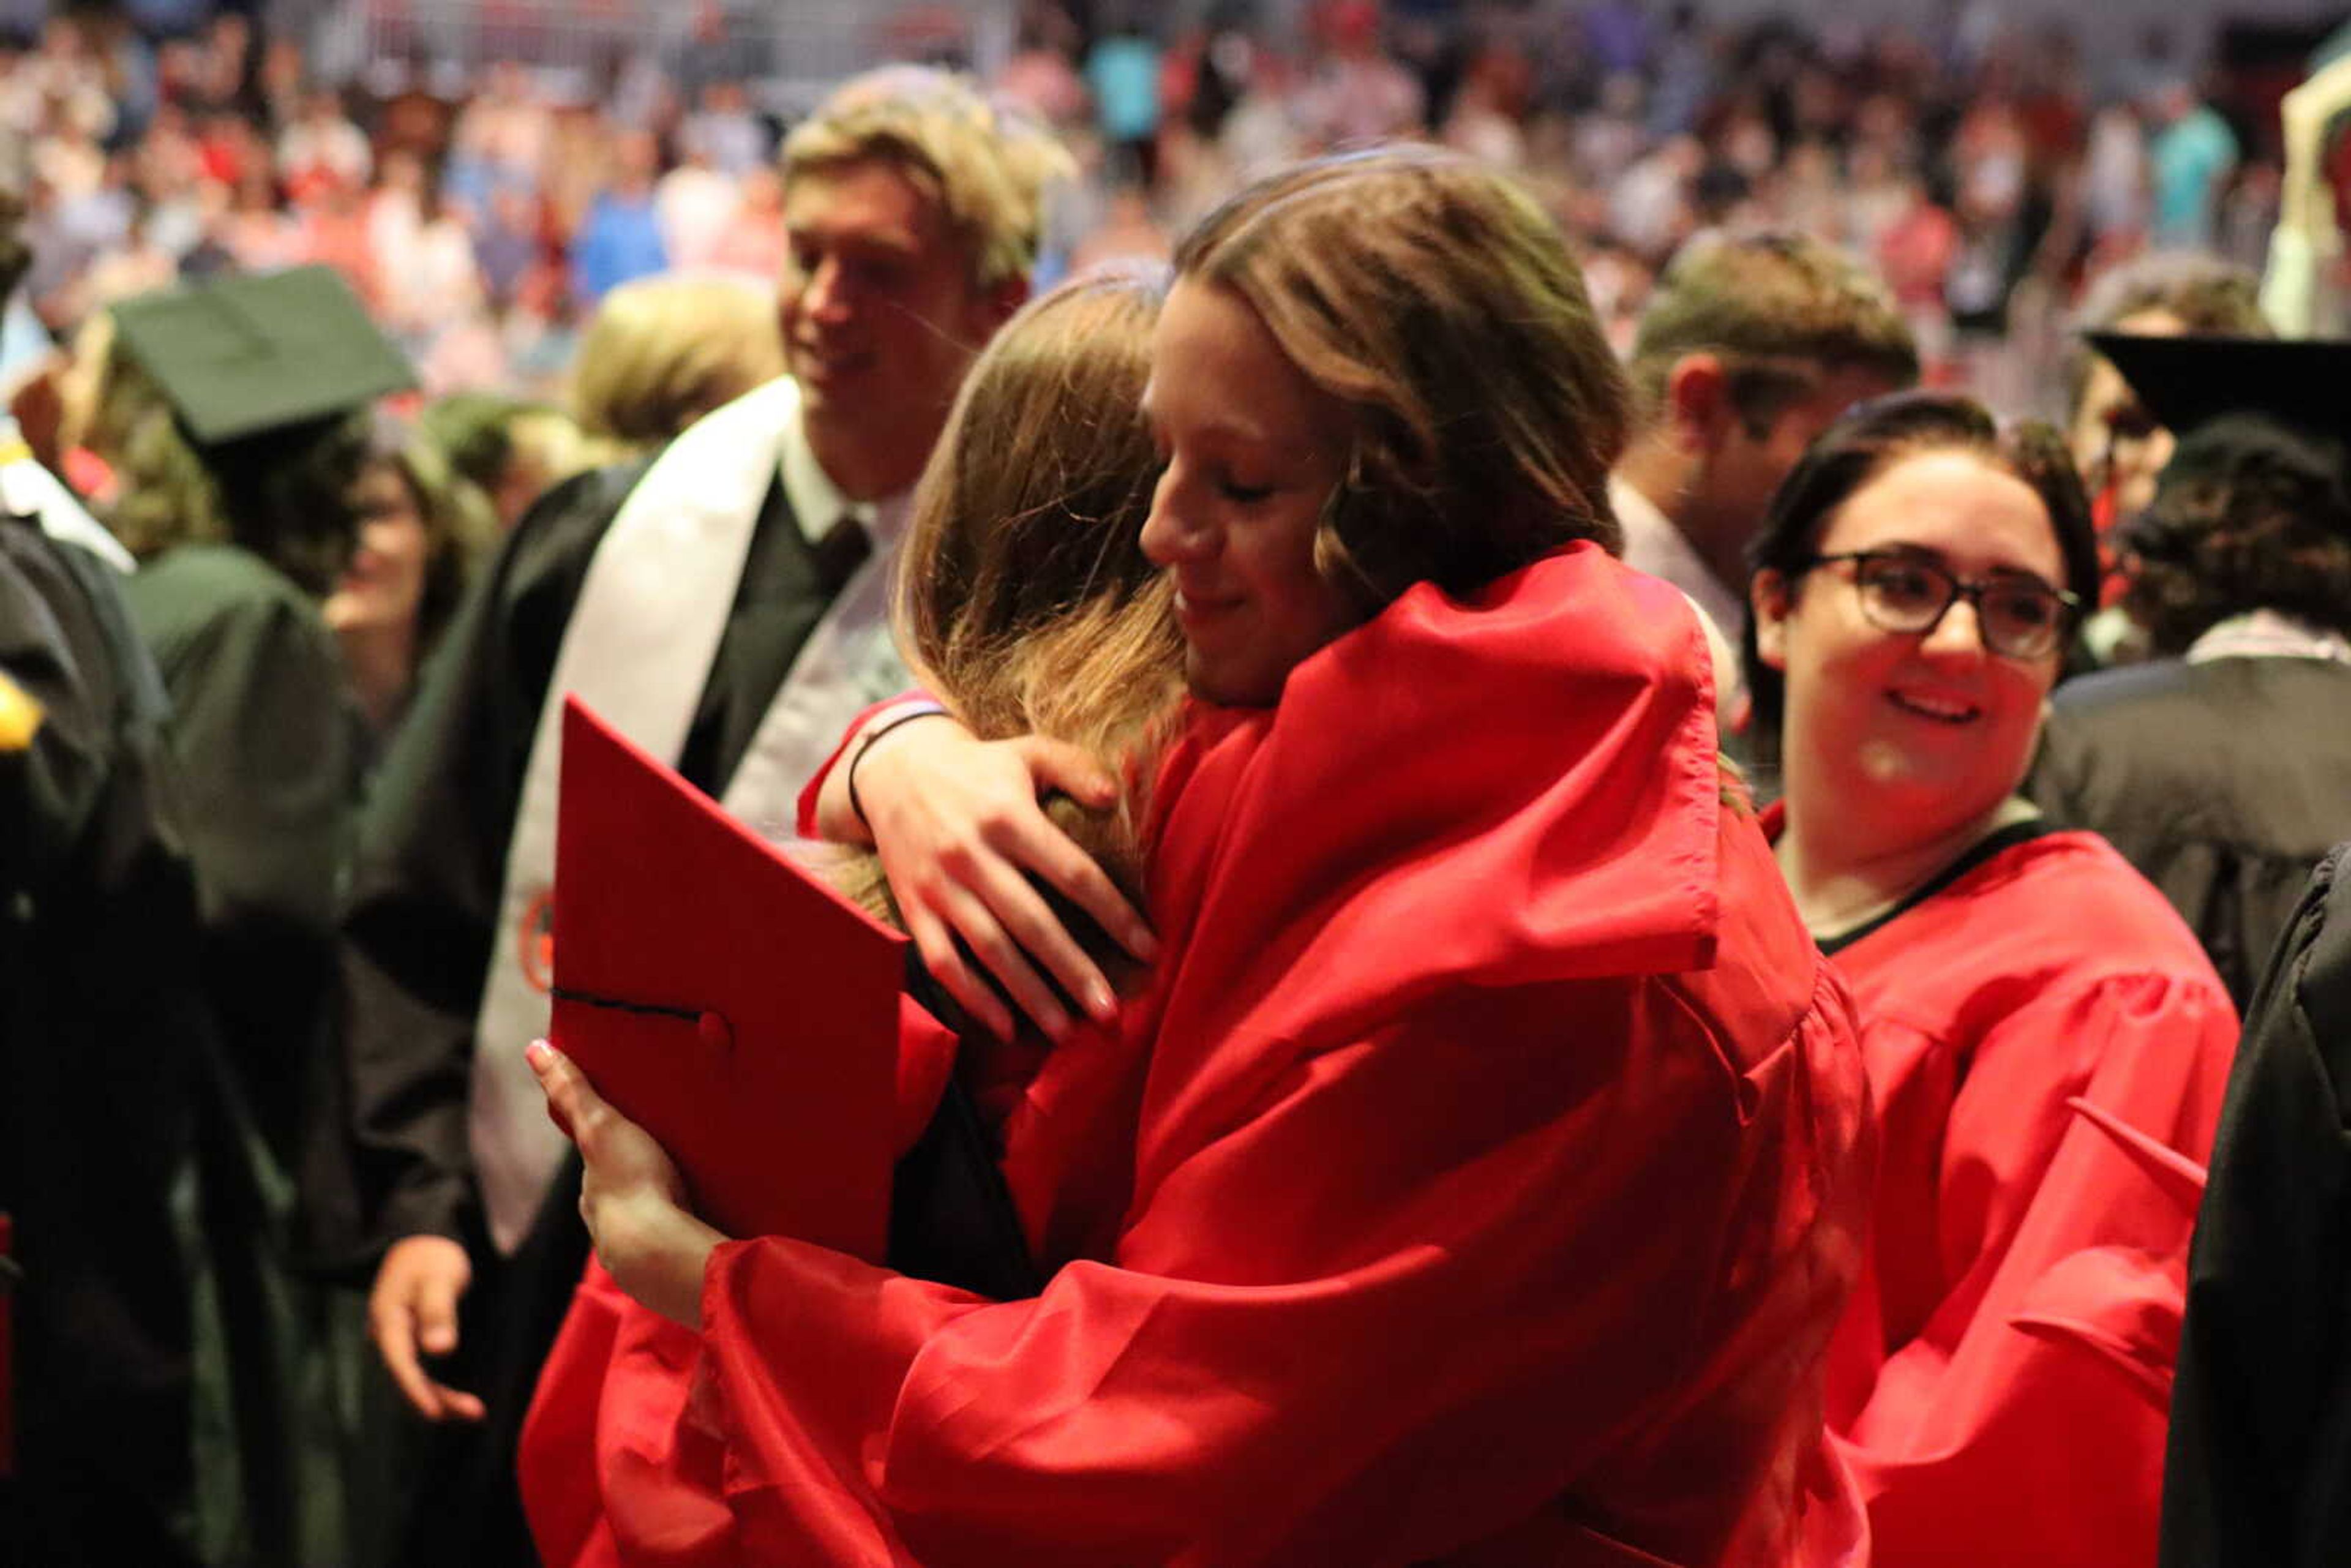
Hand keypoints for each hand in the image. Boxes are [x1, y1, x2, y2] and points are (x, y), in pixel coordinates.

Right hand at [368, 1235, 485, 1422]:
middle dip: (437, 1400)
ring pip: (416, 1379)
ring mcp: (399, 1342)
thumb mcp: (439, 1278)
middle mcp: (389, 1337)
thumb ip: (438, 1312)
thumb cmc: (432, 1257)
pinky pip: (423, 1373)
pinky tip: (463, 1402)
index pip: (400, 1363)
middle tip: (475, 1413)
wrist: (423, 1242)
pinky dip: (441, 1389)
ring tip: (476, 1413)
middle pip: (408, 1378)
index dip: (417, 1391)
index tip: (436, 1413)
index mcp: (387, 1321)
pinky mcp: (413, 1344)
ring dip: (442, 1398)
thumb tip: (439, 1351)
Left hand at [528, 1040, 719, 1328]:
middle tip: (666, 1168)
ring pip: (646, 1229)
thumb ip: (571, 1091)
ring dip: (662, 1216)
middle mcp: (607, 1228)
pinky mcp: (668, 1272)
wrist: (660, 1254)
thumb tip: (534, 1048)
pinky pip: (673, 1250)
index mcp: (593, 1195)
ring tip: (690, 1201)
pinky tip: (700, 1233)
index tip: (625, 1144)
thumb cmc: (631, 1183)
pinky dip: (681, 1239)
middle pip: (621, 1201)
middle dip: (638, 1187)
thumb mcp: (600, 1125)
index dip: (608, 1155)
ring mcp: (636, 1255)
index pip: (596, 1170)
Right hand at [854, 719, 1157, 1042]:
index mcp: (1009, 817)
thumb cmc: (979, 767)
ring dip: (1030, 995)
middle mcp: (973, 854)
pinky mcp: (914, 907)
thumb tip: (1115, 797)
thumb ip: (1075, 769)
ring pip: (990, 950)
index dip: (1114, 915)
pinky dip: (973, 997)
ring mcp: (940, 885)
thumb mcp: (1029, 751)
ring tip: (1067, 1031)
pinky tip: (1006, 1027)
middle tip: (1112, 1011)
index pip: (1074, 874)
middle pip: (1034, 924)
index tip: (1148, 950)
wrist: (894, 770)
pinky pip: (943, 961)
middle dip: (1076, 971)